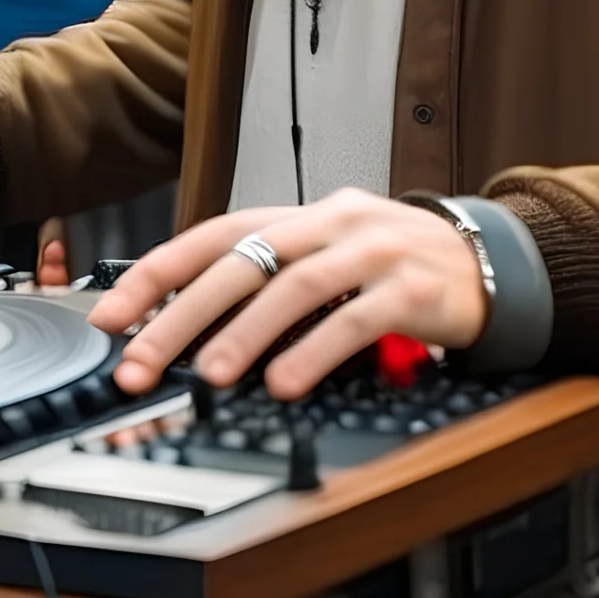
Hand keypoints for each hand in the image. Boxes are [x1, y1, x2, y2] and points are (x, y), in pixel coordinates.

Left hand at [88, 189, 488, 402]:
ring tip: (206, 375)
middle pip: (241, 261)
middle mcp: (331, 223)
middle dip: (180, 313)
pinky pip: (357, 318)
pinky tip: (285, 382)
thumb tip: (190, 324)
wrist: (487, 260)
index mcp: (302, 215)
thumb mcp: (328, 259)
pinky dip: (315, 351)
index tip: (111, 317)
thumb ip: (272, 279)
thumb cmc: (395, 265)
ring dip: (244, 333)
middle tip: (139, 360)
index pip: (213, 234)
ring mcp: (373, 251)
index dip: (157, 272)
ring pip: (296, 285)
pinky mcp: (412, 289)